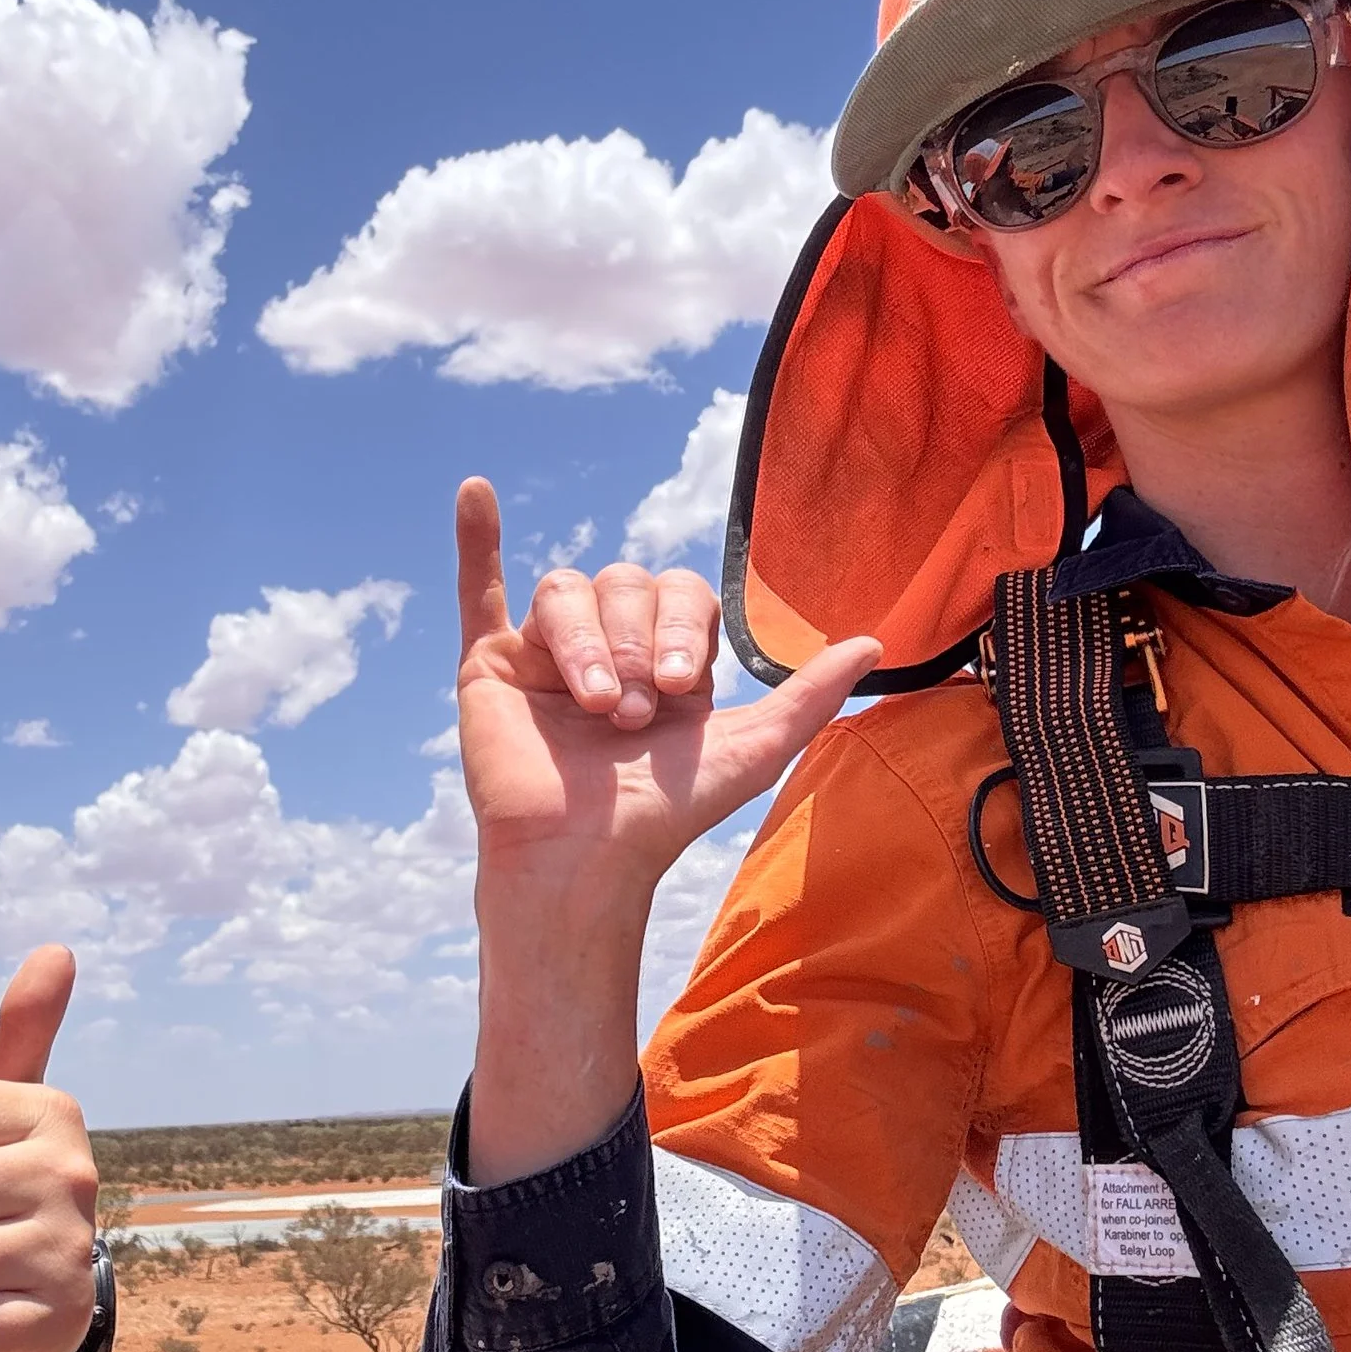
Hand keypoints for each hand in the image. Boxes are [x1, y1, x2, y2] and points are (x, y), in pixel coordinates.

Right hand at [455, 477, 876, 900]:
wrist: (583, 860)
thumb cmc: (664, 816)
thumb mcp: (751, 748)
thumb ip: (808, 694)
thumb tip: (875, 643)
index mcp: (665, 657)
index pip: (679, 592)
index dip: (682, 627)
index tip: (681, 689)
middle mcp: (606, 646)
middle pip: (621, 584)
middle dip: (633, 645)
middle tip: (633, 713)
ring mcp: (544, 652)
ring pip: (564, 592)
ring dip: (585, 643)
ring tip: (594, 706)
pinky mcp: (490, 667)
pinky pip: (478, 592)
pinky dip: (475, 542)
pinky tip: (475, 491)